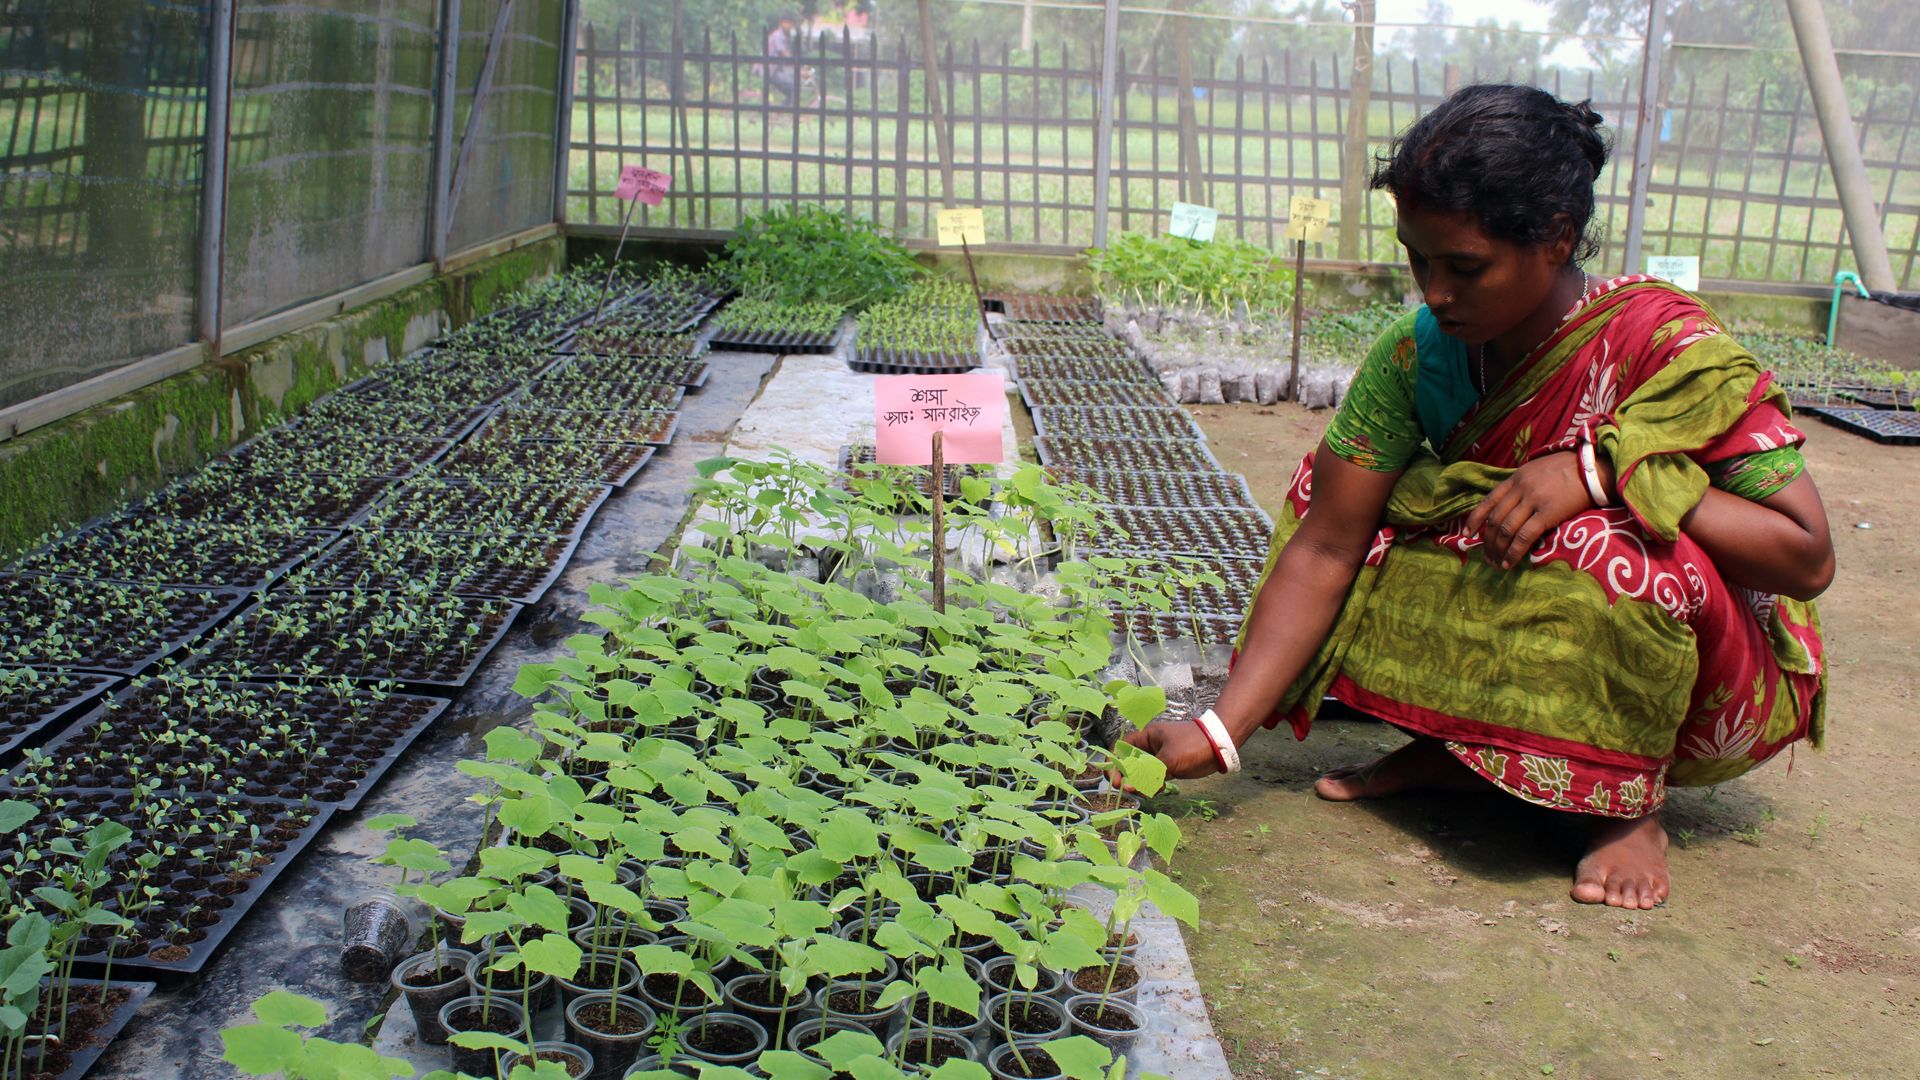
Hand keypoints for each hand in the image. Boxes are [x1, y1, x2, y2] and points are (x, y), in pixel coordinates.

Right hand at [1114, 720, 1221, 785]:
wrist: (1219, 746)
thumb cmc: (1192, 745)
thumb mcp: (1168, 759)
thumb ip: (1148, 774)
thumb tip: (1128, 787)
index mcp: (1147, 737)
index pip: (1121, 748)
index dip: (1115, 763)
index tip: (1114, 779)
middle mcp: (1150, 747)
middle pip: (1130, 763)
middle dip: (1127, 777)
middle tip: (1127, 790)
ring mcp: (1160, 758)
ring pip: (1142, 773)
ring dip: (1140, 784)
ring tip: (1146, 792)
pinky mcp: (1169, 768)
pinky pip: (1154, 778)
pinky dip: (1153, 786)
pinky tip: (1158, 790)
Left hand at [1462, 451, 1601, 568]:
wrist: (1592, 468)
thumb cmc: (1567, 469)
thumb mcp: (1537, 469)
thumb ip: (1521, 484)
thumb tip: (1510, 502)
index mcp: (1515, 478)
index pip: (1488, 501)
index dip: (1475, 520)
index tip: (1467, 535)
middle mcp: (1520, 489)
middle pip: (1495, 519)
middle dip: (1487, 542)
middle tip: (1486, 557)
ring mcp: (1533, 500)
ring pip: (1506, 530)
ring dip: (1498, 550)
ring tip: (1496, 564)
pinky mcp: (1548, 513)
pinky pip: (1524, 537)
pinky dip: (1513, 552)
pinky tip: (1509, 563)